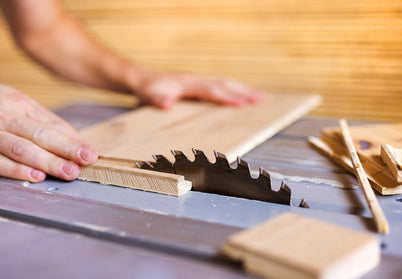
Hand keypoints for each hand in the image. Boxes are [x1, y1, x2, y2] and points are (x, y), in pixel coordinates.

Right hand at [0, 77, 97, 181]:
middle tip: (86, 161)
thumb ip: (39, 118)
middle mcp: (3, 116)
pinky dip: (17, 171)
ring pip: (21, 149)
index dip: (73, 138)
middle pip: (40, 135)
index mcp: (18, 102)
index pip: (51, 122)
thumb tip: (71, 138)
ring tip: (68, 172)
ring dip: (48, 162)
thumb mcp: (12, 99)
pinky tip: (35, 176)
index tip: (90, 152)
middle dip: (66, 150)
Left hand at [130, 71, 264, 108]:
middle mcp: (196, 79)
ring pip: (224, 83)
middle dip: (243, 91)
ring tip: (260, 97)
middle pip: (224, 84)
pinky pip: (220, 85)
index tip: (242, 103)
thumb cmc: (147, 89)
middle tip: (261, 99)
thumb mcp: (148, 95)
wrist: (141, 79)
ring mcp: (198, 80)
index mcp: (188, 83)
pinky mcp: (198, 84)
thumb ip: (157, 99)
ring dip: (243, 89)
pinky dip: (234, 89)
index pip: (211, 90)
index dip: (226, 97)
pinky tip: (242, 95)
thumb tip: (165, 103)